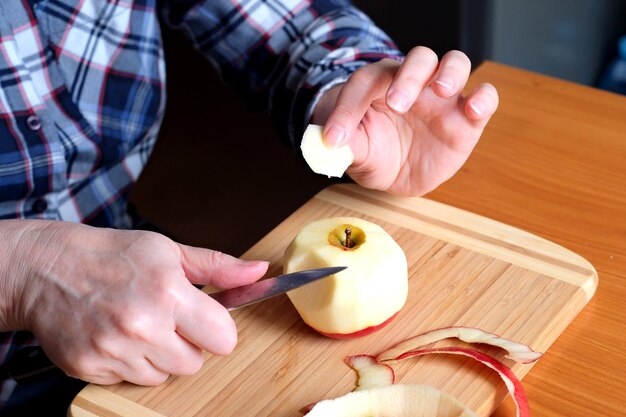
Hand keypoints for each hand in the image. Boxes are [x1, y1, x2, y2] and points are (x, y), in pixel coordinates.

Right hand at [0, 220, 267, 384]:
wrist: (48, 268)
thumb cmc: (112, 255)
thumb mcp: (169, 251)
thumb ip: (219, 266)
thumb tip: (259, 272)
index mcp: (169, 292)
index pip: (224, 339)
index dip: (217, 329)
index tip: (204, 318)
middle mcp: (142, 326)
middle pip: (194, 363)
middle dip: (187, 344)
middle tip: (165, 318)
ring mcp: (113, 351)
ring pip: (163, 377)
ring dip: (158, 357)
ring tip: (139, 325)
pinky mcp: (89, 368)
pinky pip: (130, 381)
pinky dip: (129, 364)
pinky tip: (117, 336)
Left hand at [312, 47, 498, 195]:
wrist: (396, 172)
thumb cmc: (372, 151)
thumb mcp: (355, 153)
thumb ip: (345, 145)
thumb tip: (329, 143)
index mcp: (378, 87)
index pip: (364, 83)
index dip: (347, 107)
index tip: (335, 137)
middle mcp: (413, 84)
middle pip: (418, 59)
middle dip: (409, 76)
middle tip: (397, 103)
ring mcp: (442, 99)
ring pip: (455, 63)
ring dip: (450, 72)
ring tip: (441, 90)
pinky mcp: (466, 119)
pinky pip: (485, 97)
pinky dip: (483, 97)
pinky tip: (472, 108)